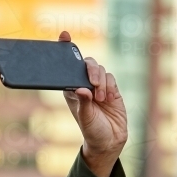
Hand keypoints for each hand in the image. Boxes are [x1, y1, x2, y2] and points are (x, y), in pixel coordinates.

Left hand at [59, 31, 127, 176]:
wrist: (109, 141)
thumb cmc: (91, 130)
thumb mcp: (85, 118)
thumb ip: (84, 103)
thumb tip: (81, 89)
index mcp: (71, 89)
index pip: (66, 67)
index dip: (65, 49)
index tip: (64, 35)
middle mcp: (83, 85)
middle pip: (87, 64)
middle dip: (90, 70)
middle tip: (92, 83)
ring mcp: (99, 86)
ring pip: (100, 70)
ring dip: (101, 82)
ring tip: (100, 99)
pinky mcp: (112, 90)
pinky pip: (111, 78)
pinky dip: (110, 86)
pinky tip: (108, 98)